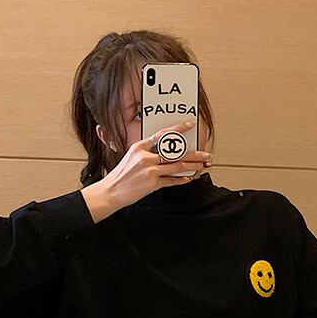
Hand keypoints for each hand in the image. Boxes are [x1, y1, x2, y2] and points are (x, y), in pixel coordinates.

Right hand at [91, 120, 210, 214]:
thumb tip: (164, 154)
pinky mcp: (152, 183)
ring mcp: (150, 170)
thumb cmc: (121, 176)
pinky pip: (171, 180)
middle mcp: (146, 157)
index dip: (178, 129)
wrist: (111, 192)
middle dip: (193, 154)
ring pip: (176, 166)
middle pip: (175, 152)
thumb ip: (146, 154)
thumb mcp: (131, 158)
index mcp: (140, 147)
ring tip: (202, 166)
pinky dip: (181, 180)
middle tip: (205, 154)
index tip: (189, 125)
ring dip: (192, 166)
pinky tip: (189, 178)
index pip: (162, 134)